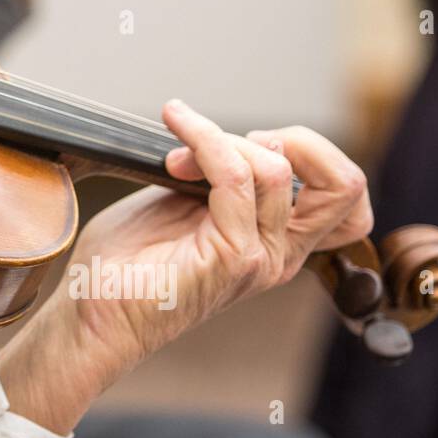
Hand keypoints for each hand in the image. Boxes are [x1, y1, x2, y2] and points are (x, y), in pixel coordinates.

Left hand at [0, 100, 369, 434]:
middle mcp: (278, 254)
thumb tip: (221, 139)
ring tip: (175, 154)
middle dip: (298, 140)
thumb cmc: (126, 262)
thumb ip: (215, 176)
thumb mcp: (181, 202)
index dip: (308, 150)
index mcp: (274, 242)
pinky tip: (175, 128)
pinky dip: (203, 140)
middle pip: (346, 185)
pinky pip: (232, 177)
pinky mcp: (231, 257)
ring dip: (221, 139)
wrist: (92, 308)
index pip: (343, 192)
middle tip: (232, 140)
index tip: (243, 142)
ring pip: (276, 169)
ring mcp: (259, 257)